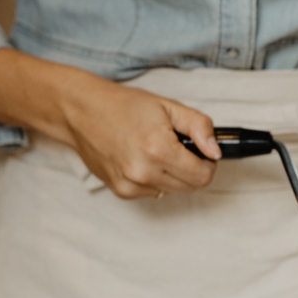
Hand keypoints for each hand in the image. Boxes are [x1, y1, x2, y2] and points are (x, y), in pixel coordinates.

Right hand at [57, 74, 221, 197]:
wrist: (82, 112)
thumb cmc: (124, 106)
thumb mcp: (169, 107)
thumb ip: (199, 127)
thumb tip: (216, 151)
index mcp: (158, 150)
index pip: (203, 176)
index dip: (208, 162)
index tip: (200, 151)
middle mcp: (144, 172)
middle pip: (191, 186)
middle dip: (192, 168)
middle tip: (178, 147)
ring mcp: (130, 185)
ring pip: (173, 190)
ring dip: (174, 175)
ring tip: (157, 150)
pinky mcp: (121, 191)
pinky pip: (153, 192)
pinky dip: (155, 179)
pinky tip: (142, 159)